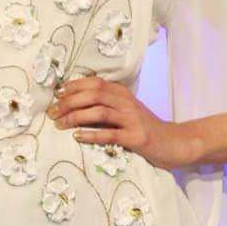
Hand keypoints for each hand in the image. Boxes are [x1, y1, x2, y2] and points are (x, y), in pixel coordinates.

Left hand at [48, 75, 203, 170]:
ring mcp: (132, 119)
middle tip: (52, 113)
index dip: (74, 86)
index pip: (95, 83)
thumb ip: (106, 105)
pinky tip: (77, 137)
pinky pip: (110, 134)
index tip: (57, 93)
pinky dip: (92, 135)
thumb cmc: (144, 128)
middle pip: (93, 95)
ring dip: (75, 117)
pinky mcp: (136, 137)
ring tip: (59, 124)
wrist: (174, 142)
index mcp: (122, 93)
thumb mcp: (125, 111)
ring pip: (99, 112)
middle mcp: (127, 102)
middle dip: (69, 102)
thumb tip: (75, 104)